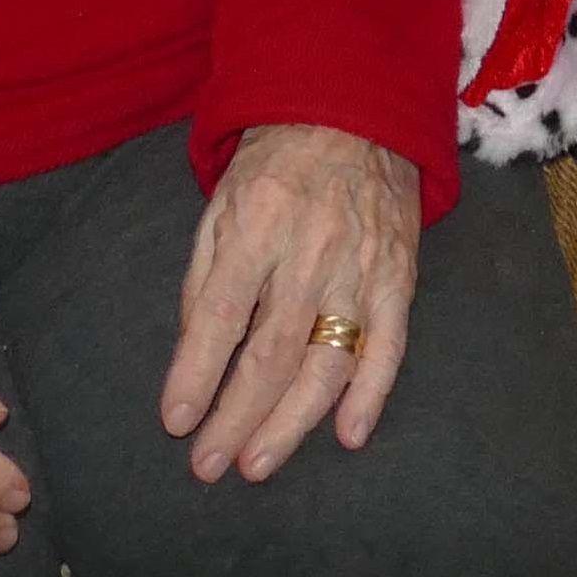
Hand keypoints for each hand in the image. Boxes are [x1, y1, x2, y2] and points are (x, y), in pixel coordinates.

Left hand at [162, 124, 419, 483]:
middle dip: (236, 418)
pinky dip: (372, 394)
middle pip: (271, 353)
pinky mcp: (400, 276)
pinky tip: (349, 435)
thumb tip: (192, 354)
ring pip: (328, 363)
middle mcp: (311, 250)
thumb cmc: (276, 161)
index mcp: (257, 224)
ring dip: (292, 422)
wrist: (357, 109)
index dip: (196, 375)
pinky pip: (389, 345)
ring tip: (257, 463)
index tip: (177, 422)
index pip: (220, 316)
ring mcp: (361, 267)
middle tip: (209, 466)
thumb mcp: (222, 203)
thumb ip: (204, 277)